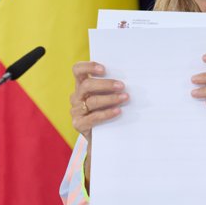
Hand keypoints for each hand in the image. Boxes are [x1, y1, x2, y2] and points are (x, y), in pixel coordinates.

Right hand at [70, 61, 128, 187]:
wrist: (102, 137)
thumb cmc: (107, 110)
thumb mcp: (107, 96)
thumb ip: (111, 87)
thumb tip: (130, 78)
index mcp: (81, 85)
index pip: (77, 70)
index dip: (88, 67)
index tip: (104, 69)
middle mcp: (76, 96)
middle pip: (86, 85)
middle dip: (105, 84)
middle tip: (122, 85)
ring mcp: (75, 111)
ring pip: (91, 101)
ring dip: (110, 98)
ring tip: (125, 98)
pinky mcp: (78, 124)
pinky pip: (92, 117)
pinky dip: (106, 113)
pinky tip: (118, 111)